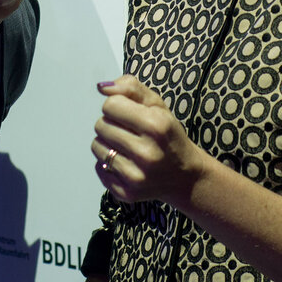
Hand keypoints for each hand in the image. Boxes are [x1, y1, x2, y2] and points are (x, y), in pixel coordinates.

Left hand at [92, 76, 207, 208]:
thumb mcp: (157, 105)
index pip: (110, 105)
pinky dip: (107, 163)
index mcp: (156, 126)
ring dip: (107, 143)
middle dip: (111, 124)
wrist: (184, 176)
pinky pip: (99, 168)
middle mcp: (147, 153)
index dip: (117, 106)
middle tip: (128, 131)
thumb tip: (102, 88)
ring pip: (96, 146)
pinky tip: (125, 162)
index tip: (129, 113)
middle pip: (100, 125)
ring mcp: (136, 176)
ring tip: (125, 146)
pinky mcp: (127, 193)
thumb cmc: (168, 135)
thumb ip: (130, 88)